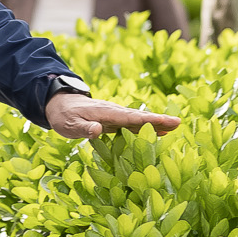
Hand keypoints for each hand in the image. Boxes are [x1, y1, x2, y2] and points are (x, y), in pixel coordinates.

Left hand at [45, 90, 181, 139]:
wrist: (59, 103)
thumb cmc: (63, 115)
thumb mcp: (69, 124)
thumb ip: (84, 128)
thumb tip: (97, 129)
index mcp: (105, 113)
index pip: (131, 117)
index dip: (149, 120)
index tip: (166, 121)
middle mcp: (114, 112)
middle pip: (139, 117)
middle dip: (158, 120)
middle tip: (178, 123)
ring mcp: (114, 116)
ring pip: (138, 120)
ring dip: (155, 124)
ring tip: (174, 128)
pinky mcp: (113, 120)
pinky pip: (132, 124)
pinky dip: (145, 128)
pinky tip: (156, 133)